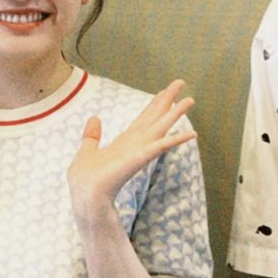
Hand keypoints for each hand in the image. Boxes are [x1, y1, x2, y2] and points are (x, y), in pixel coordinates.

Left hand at [67, 79, 195, 220]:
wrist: (85, 195)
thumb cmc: (86, 178)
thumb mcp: (86, 150)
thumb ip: (92, 136)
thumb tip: (95, 118)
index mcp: (125, 142)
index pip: (143, 118)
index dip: (154, 103)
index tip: (164, 91)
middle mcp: (136, 144)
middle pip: (155, 117)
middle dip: (168, 100)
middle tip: (181, 82)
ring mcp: (141, 151)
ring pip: (162, 127)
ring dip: (176, 114)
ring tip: (190, 99)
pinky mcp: (141, 157)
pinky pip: (162, 146)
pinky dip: (177, 139)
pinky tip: (192, 133)